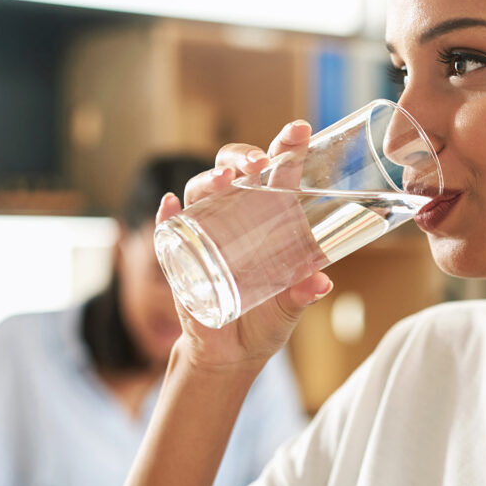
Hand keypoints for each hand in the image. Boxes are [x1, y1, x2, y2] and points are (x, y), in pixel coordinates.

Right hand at [155, 120, 333, 371]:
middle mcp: (236, 217)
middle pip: (233, 170)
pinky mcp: (180, 258)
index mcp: (269, 219)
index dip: (286, 149)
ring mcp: (205, 234)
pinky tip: (169, 206)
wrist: (232, 355)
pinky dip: (165, 216)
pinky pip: (167, 229)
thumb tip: (320, 282)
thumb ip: (302, 294)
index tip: (299, 130)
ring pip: (199, 192)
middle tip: (256, 163)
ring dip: (207, 180)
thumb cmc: (266, 321)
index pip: (277, 173)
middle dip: (241, 157)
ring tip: (221, 180)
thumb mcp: (289, 308)